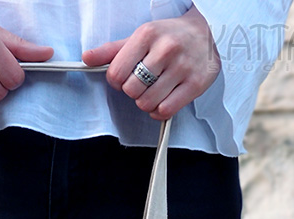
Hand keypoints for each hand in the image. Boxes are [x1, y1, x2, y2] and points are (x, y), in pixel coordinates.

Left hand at [82, 7, 220, 119]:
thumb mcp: (139, 38)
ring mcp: (182, 67)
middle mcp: (166, 49)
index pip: (116, 73)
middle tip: (143, 83)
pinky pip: (165, 110)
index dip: (116, 81)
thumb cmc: (168, 37)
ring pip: (147, 103)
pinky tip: (162, 100)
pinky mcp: (195, 84)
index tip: (125, 77)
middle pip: (131, 90)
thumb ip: (112, 51)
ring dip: (145, 102)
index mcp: (147, 35)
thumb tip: (87, 58)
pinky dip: (158, 111)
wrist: (206, 33)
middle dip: (133, 91)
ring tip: (153, 90)